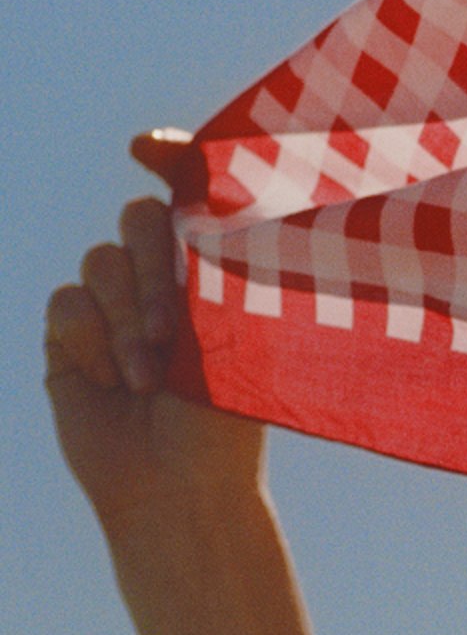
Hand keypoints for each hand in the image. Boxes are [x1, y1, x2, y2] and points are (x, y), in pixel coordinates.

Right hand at [44, 133, 265, 547]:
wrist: (180, 485)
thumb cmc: (226, 412)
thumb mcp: (232, 327)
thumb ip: (214, 255)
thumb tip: (188, 186)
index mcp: (217, 269)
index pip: (192, 193)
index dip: (171, 158)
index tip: (147, 150)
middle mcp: (164, 278)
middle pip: (140, 217)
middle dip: (153, 267)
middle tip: (173, 330)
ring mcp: (114, 306)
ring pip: (101, 259)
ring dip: (127, 319)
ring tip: (149, 378)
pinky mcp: (71, 337)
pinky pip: (66, 302)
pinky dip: (92, 339)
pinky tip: (113, 382)